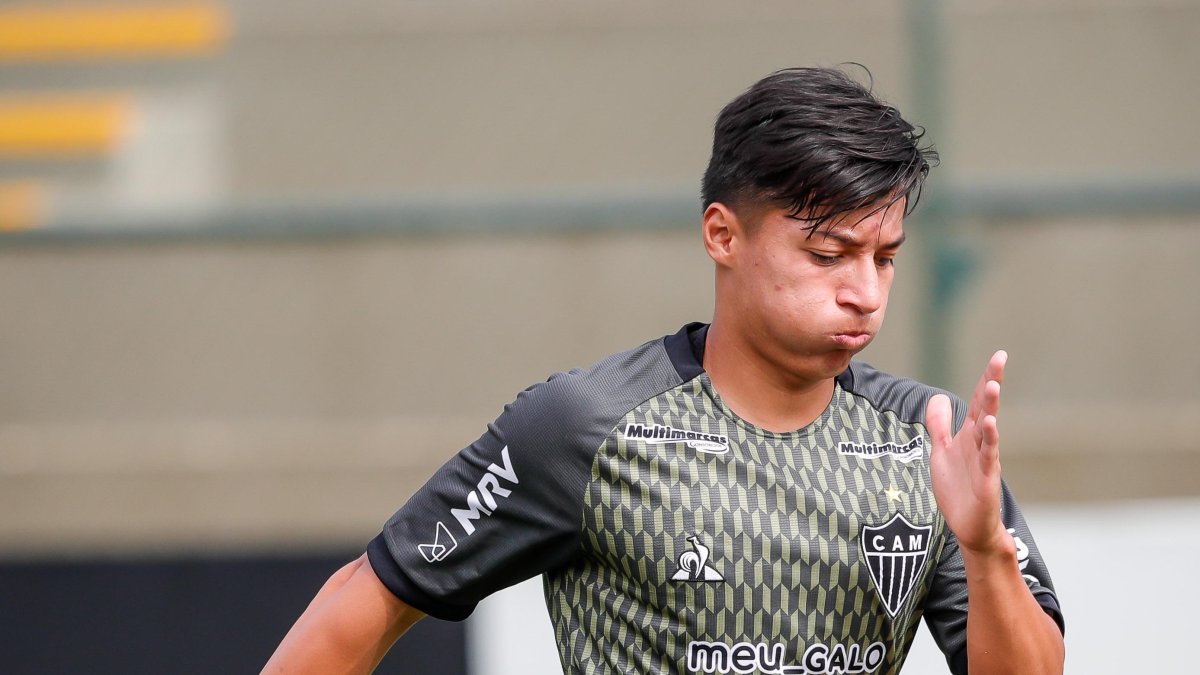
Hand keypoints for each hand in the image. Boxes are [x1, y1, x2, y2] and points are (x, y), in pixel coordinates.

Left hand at [927, 351, 1012, 555]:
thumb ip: (940, 425)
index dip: (986, 378)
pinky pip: (988, 456)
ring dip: (991, 406)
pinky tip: (990, 424)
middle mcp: (980, 443)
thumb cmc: (959, 490)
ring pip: (988, 428)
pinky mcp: (986, 479)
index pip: (978, 401)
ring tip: (993, 384)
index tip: (999, 355)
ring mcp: (985, 460)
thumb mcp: (942, 451)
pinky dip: (990, 439)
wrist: (969, 527)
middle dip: (992, 382)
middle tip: (1000, 358)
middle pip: (986, 408)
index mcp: (969, 435)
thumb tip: (938, 397)